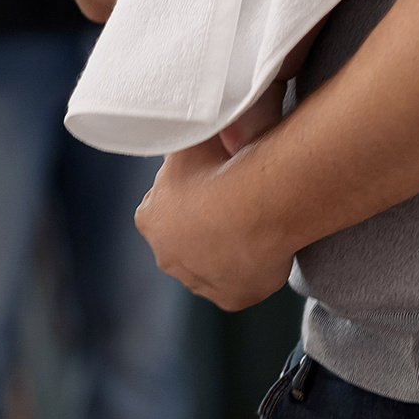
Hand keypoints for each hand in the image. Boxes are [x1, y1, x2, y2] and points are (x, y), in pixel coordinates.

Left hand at [136, 137, 294, 309]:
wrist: (255, 204)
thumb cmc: (220, 166)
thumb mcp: (192, 138)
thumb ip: (183, 134)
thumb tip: (183, 120)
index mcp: (150, 218)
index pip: (164, 207)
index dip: (191, 192)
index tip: (214, 180)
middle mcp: (167, 255)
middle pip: (186, 240)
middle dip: (206, 226)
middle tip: (237, 202)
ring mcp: (199, 280)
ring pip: (212, 266)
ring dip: (228, 250)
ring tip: (257, 223)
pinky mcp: (231, 298)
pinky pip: (242, 285)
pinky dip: (254, 270)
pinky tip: (268, 247)